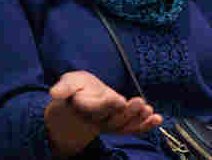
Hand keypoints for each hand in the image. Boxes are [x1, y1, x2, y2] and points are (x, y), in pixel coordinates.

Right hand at [45, 71, 160, 155]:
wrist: (79, 98)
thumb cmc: (74, 89)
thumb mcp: (69, 82)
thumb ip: (65, 88)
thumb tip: (54, 93)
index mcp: (83, 109)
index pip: (95, 109)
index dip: (107, 105)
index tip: (118, 100)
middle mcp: (96, 120)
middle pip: (112, 119)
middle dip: (127, 112)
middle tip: (140, 102)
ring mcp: (108, 123)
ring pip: (124, 126)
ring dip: (138, 119)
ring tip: (149, 111)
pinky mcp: (119, 123)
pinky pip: (131, 128)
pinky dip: (144, 125)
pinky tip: (157, 119)